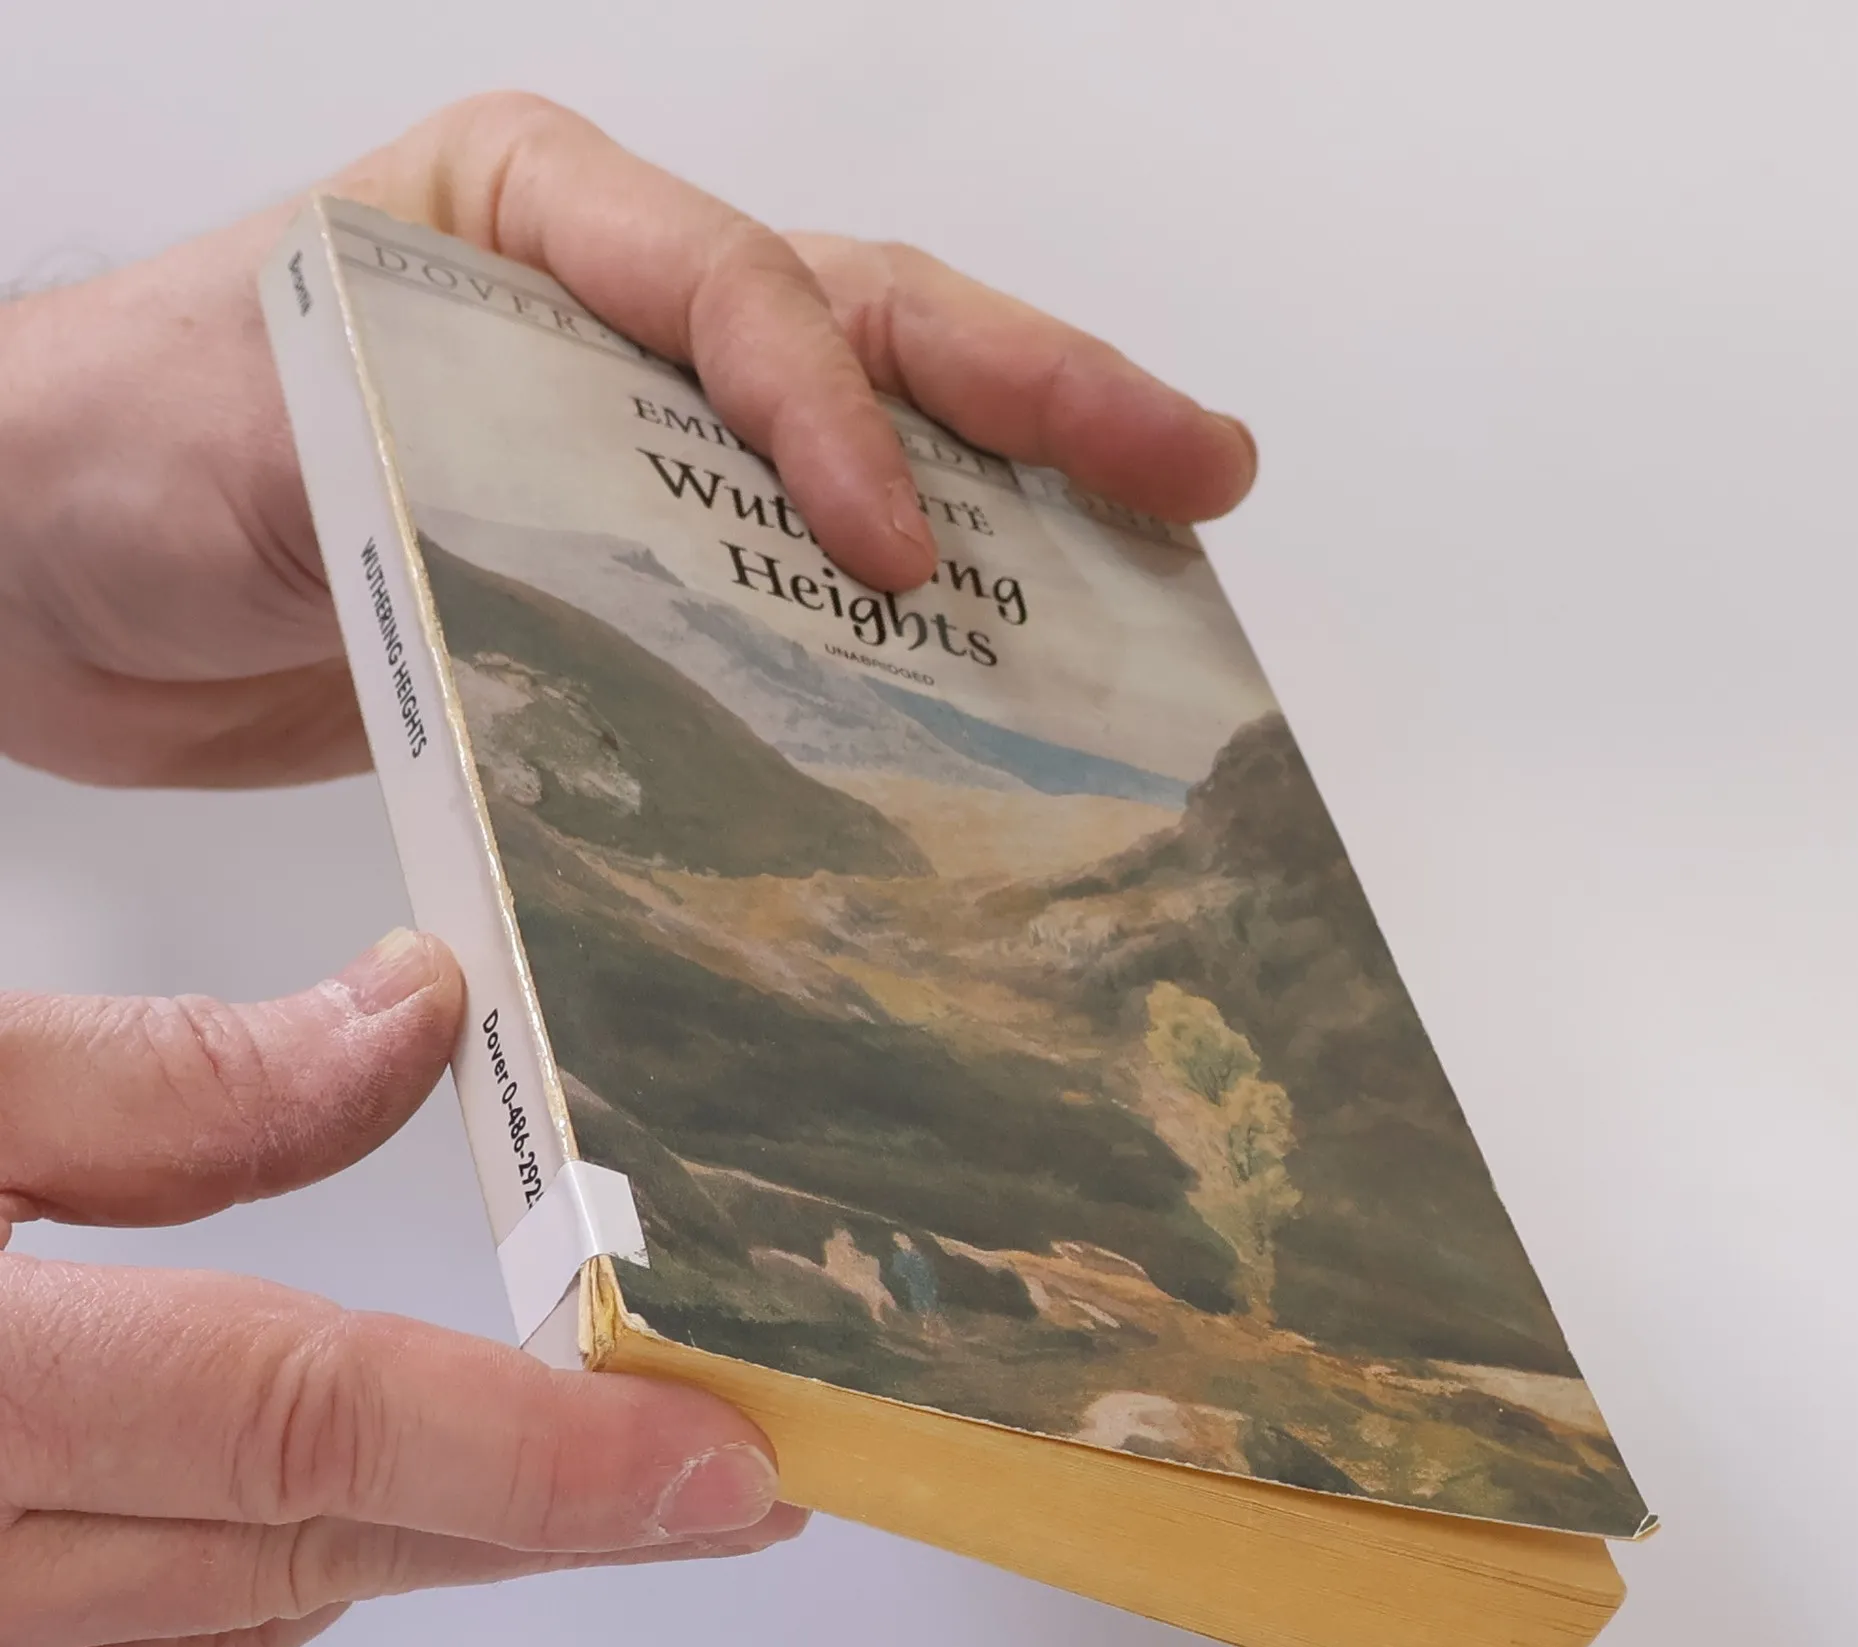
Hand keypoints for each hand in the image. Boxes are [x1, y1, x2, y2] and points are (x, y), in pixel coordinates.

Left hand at [0, 92, 1256, 788]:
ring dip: (1023, 505)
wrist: (39, 583)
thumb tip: (655, 584)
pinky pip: (801, 589)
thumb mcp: (264, 407)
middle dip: (1045, 398)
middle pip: (872, 328)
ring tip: (1165, 552)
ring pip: (875, 448)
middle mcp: (610, 316)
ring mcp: (635, 449)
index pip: (732, 287)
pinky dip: (912, 632)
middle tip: (1195, 465)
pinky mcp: (630, 574)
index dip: (828, 416)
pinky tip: (1006, 674)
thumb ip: (456, 453)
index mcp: (531, 213)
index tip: (885, 557)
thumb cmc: (110, 455)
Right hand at [0, 929, 800, 1646]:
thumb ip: (161, 1077)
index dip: (547, 1460)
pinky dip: (225, 1615)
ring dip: (381, 1546)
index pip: (309, 1424)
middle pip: (309, 1540)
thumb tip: (410, 1012)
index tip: (734, 1477)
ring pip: (230, 1637)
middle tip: (708, 1475)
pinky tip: (258, 1535)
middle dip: (536, 1512)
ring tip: (491, 1462)